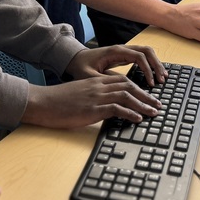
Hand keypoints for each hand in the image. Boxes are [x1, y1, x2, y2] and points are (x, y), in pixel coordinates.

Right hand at [21, 73, 162, 128]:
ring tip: (153, 112)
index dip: (138, 88)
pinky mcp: (92, 108)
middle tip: (157, 105)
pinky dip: (130, 113)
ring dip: (143, 105)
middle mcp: (98, 86)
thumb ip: (92, 96)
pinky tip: (138, 119)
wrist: (42, 102)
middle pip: (129, 86)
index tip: (147, 96)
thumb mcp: (78, 95)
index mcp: (95, 81)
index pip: (122, 80)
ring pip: (126, 96)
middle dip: (146, 96)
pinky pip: (116, 108)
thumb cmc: (57, 101)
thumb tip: (104, 106)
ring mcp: (96, 96)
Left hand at [64, 44, 165, 85]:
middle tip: (162, 79)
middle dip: (156, 64)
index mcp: (115, 51)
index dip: (147, 69)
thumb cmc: (81, 67)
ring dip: (155, 63)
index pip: (139, 56)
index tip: (151, 83)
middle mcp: (122, 49)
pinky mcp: (124, 56)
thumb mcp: (89, 76)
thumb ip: (105, 82)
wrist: (74, 59)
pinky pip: (141, 57)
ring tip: (162, 77)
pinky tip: (154, 75)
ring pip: (146, 52)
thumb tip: (121, 90)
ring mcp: (124, 51)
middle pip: (147, 51)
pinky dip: (150, 64)